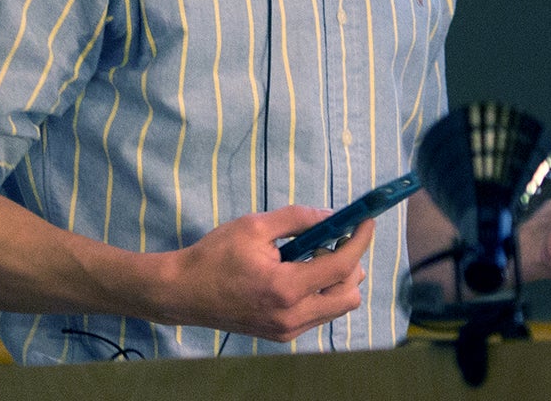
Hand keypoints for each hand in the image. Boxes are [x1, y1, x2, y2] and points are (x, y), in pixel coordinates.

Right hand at [158, 206, 372, 341]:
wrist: (183, 293)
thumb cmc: (214, 255)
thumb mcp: (254, 226)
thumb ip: (297, 219)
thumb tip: (332, 216)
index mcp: (285, 288)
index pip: (341, 266)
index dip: (359, 240)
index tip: (367, 221)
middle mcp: (292, 316)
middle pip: (350, 294)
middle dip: (351, 263)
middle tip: (333, 239)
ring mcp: (287, 330)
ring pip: (337, 308)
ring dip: (337, 280)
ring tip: (312, 256)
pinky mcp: (282, 335)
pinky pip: (318, 314)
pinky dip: (321, 292)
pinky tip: (300, 274)